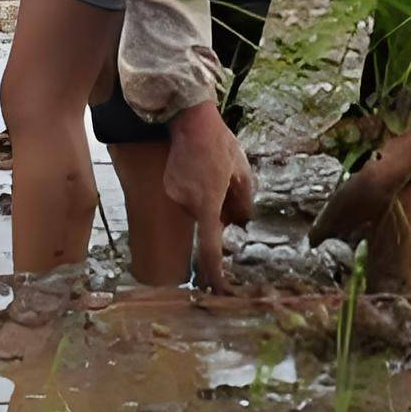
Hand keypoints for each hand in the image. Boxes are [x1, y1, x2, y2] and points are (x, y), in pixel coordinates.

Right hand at [162, 102, 255, 290]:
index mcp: (208, 202)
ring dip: (211, 203)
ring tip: (216, 173)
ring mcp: (174, 196)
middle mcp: (187, 204)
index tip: (218, 290)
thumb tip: (237, 225)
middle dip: (221, 217)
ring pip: (199, 212)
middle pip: (209, 224)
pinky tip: (202, 171)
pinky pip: (188, 201)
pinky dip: (199, 195)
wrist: (191, 121)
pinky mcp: (168, 189)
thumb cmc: (220, 145)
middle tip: (229, 189)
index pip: (210, 247)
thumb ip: (242, 204)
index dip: (214, 272)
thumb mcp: (242, 174)